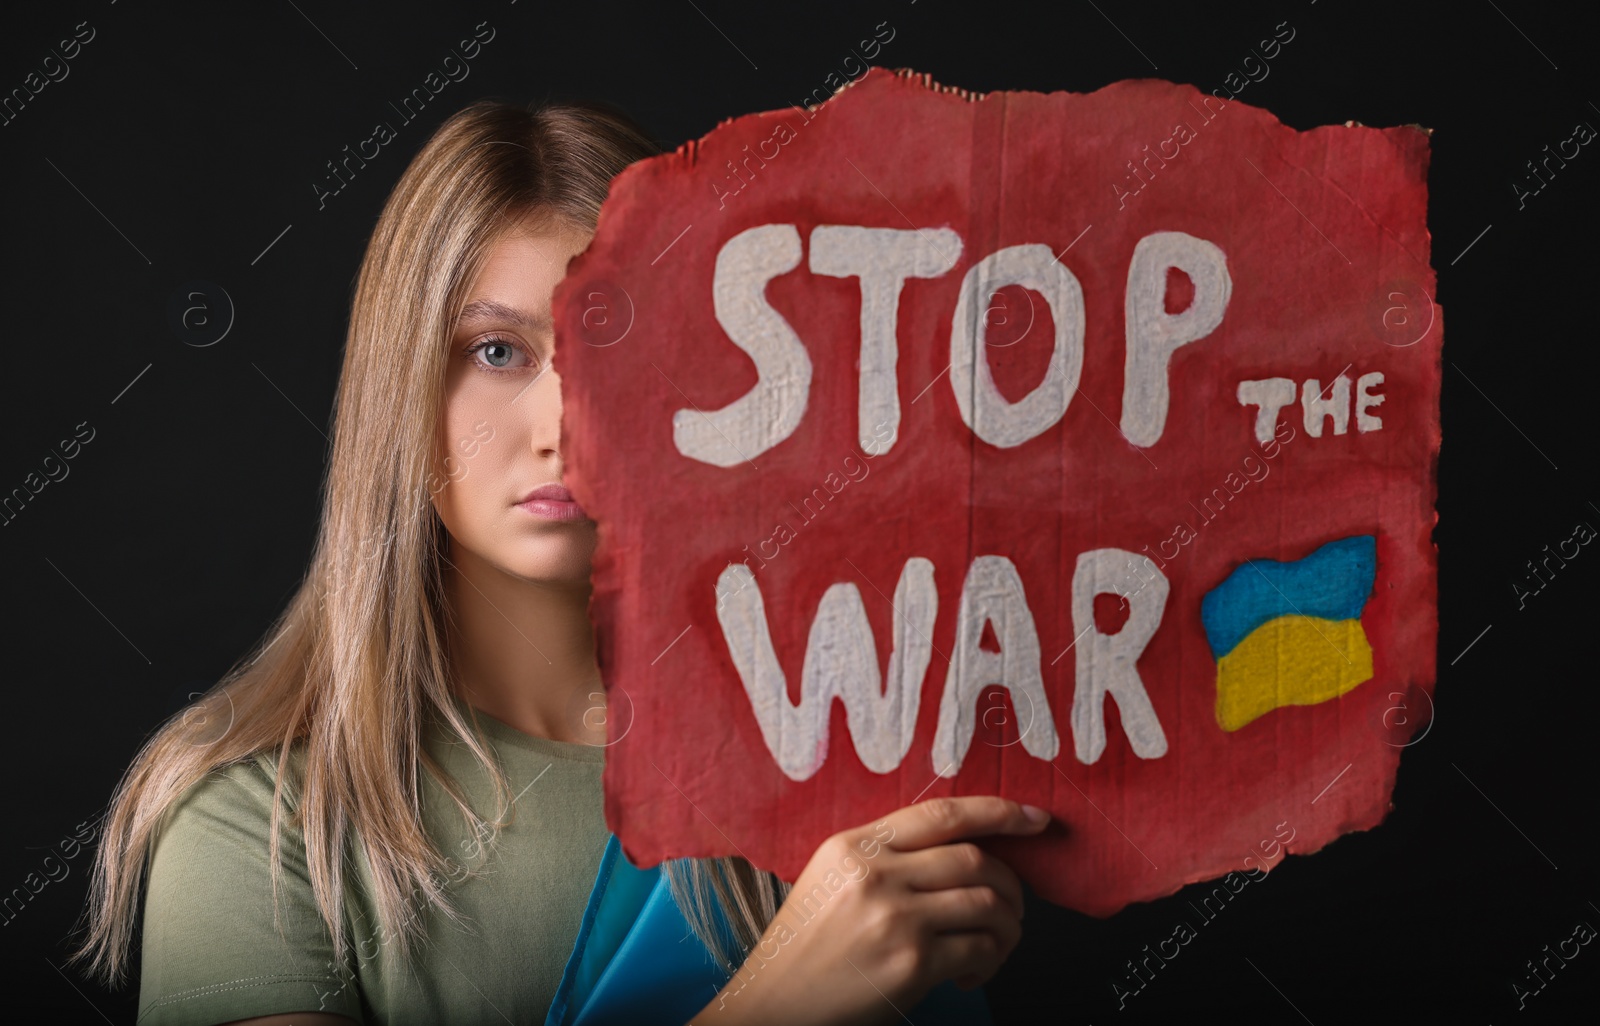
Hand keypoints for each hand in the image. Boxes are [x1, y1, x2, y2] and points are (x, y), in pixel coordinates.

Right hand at [694, 795, 1049, 1025]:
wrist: (774, 1005)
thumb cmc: (807, 947)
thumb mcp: (832, 879)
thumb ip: (886, 856)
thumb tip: (966, 850)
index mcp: (855, 845)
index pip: (942, 813)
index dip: (998, 811)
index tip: (1035, 818)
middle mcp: (875, 873)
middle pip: (975, 859)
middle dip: (1011, 884)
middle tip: (1013, 907)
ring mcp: (895, 917)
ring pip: (988, 903)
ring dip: (1007, 926)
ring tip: (994, 944)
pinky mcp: (911, 962)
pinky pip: (980, 948)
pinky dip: (990, 961)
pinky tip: (969, 974)